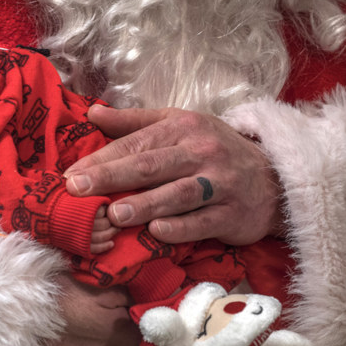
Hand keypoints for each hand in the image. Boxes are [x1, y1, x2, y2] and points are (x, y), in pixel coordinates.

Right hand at [44, 274, 139, 345]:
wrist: (18, 318)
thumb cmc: (53, 295)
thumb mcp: (91, 282)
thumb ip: (120, 292)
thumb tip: (135, 299)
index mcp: (119, 329)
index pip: (143, 325)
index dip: (136, 312)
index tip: (127, 305)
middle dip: (129, 334)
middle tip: (116, 319)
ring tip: (107, 341)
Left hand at [64, 105, 284, 245]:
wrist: (274, 178)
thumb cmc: (215, 150)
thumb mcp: (180, 125)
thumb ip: (135, 123)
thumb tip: (92, 113)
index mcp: (183, 127)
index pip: (137, 143)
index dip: (103, 158)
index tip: (71, 174)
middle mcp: (202, 152)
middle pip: (152, 165)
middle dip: (112, 177)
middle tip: (78, 189)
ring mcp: (220, 183)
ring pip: (178, 194)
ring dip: (145, 205)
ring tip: (114, 215)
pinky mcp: (233, 214)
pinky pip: (203, 222)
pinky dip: (180, 228)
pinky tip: (156, 232)